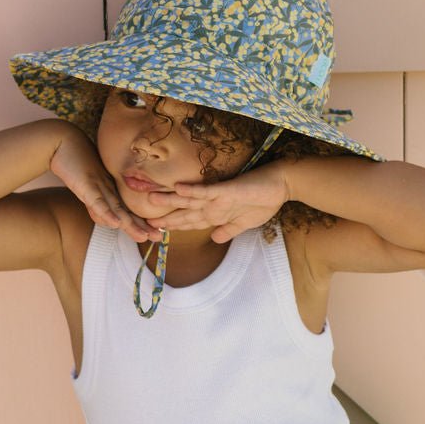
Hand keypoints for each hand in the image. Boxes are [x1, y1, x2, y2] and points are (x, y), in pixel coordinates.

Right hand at [49, 129, 165, 241]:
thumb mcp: (88, 183)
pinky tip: (116, 223)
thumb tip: (103, 212)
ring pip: (118, 209)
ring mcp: (99, 186)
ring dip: (131, 224)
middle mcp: (108, 188)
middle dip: (143, 226)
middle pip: (127, 211)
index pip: (127, 209)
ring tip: (144, 236)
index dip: (140, 222)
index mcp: (110, 189)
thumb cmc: (75, 161)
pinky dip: (107, 213)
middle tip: (159, 237)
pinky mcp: (86, 185)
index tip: (154, 233)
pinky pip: (98, 202)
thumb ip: (96, 197)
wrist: (63, 142)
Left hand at [145, 163, 289, 242]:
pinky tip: (178, 189)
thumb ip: (228, 230)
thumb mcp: (244, 223)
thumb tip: (215, 239)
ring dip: (170, 200)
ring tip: (151, 199)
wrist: (280, 185)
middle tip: (143, 223)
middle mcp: (212, 204)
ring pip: (189, 199)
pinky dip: (192, 191)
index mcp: (216, 213)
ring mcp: (218, 196)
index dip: (174, 226)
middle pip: (184, 212)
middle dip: (165, 218)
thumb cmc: (264, 201)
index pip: (190, 221)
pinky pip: (206, 190)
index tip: (156, 232)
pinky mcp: (226, 189)